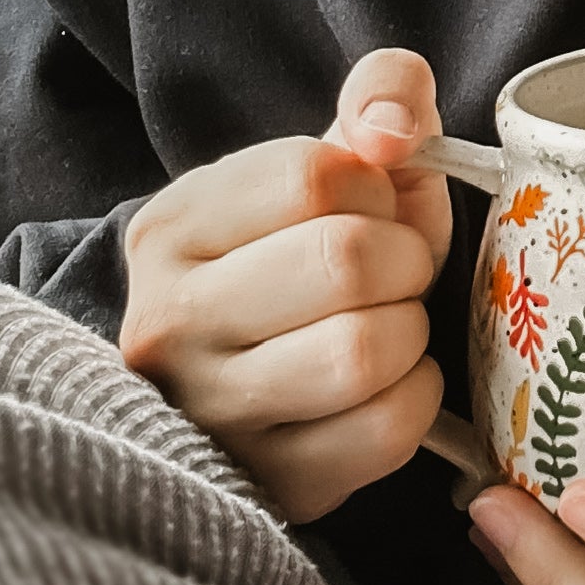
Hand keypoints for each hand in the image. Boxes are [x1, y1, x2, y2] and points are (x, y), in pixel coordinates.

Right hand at [121, 48, 452, 521]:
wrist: (247, 384)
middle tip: (393, 275)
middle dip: (404, 259)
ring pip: (365, 352)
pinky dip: (416, 397)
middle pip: (346, 261)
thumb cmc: (301, 257)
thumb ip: (378, 100)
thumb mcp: (330, 163)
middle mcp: (168, 324)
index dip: (377, 187)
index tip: (369, 210)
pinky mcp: (270, 484)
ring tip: (385, 327)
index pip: (315, 175)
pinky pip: (389, 429)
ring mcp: (210, 416)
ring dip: (409, 331)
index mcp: (172, 228)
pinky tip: (387, 385)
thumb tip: (394, 124)